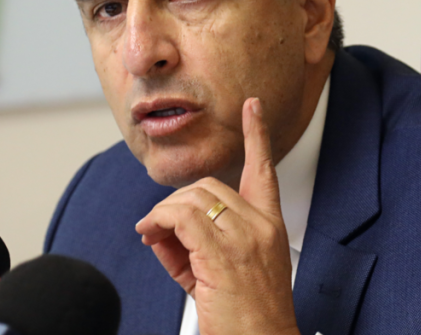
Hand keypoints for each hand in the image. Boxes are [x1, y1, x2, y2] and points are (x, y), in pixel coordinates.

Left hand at [135, 98, 299, 334]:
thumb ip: (191, 245)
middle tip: (158, 231)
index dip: (258, 136)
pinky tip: (150, 234)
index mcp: (270, 227)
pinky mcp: (223, 254)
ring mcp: (244, 238)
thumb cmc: (247, 319)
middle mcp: (261, 227)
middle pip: (209, 186)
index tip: (253, 107)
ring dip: (162, 214)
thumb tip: (156, 228)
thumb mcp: (220, 275)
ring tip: (152, 236)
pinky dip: (158, 221)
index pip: (264, 172)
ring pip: (192, 198)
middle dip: (175, 203)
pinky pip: (180, 217)